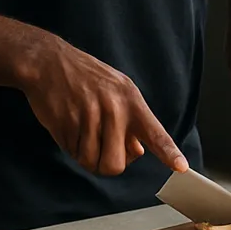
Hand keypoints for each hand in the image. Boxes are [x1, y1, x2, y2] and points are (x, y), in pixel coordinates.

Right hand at [20, 35, 188, 176]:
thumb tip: (138, 151)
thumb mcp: (117, 89)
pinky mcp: (67, 124)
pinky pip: (72, 153)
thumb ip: (131, 120)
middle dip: (107, 163)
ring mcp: (89, 118)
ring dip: (85, 155)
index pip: (155, 133)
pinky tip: (69, 125)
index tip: (181, 167)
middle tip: (101, 147)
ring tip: (82, 130)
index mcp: (131, 100)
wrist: (49, 62)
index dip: (168, 153)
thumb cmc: (87, 78)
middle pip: (116, 164)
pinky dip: (70, 146)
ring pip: (91, 162)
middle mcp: (114, 110)